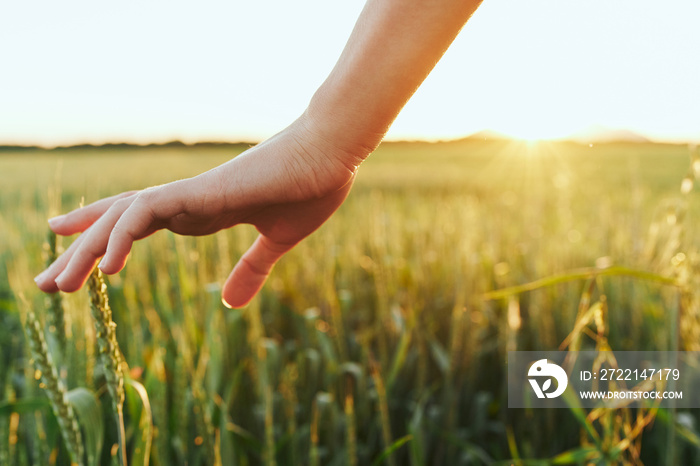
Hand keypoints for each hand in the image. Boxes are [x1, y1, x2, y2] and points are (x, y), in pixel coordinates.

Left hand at [34, 114, 367, 307]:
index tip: (76, 257)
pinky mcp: (202, 190)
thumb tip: (230, 303)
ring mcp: (192, 193)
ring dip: (87, 248)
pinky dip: (123, 234)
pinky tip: (109, 267)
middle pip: (119, 222)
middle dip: (81, 251)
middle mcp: (187, 201)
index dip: (106, 238)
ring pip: (122, 216)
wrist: (332, 154)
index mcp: (202, 211)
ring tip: (58, 285)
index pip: (140, 223)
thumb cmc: (310, 189)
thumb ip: (252, 269)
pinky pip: (149, 210)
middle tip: (47, 283)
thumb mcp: (276, 243)